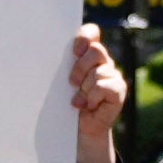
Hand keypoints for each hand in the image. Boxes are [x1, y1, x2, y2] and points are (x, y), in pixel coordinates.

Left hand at [64, 19, 126, 162]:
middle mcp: (103, 61)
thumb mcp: (61, 82)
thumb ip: (61, 65)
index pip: (91, 33)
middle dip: (80, 67)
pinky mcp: (118, 90)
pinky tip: (88, 106)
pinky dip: (92, 97)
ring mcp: (113, 75)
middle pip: (96, 50)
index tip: (74, 51)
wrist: (79, 129)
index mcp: (88, 55)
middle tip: (72, 82)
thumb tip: (43, 53)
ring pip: (99, 71)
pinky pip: (104, 86)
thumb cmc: (66, 103)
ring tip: (79, 100)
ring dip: (85, 88)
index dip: (85, 37)